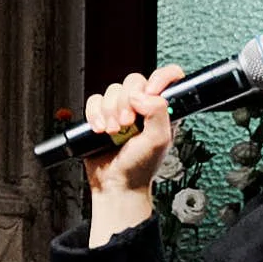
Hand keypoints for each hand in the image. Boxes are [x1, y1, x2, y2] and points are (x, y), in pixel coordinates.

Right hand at [81, 65, 184, 194]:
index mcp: (162, 109)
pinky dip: (94, 114)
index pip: (168, 77)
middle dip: (126, 103)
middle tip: (127, 124)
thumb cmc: (140, 167)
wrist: (116, 184)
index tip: (150, 93)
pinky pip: (94, 101)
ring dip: (109, 112)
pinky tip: (100, 130)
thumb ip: (158, 111)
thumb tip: (141, 94)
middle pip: (134, 81)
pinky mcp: (100, 115)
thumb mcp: (159, 139)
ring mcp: (120, 110)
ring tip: (113, 132)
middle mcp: (142, 106)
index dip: (159, 79)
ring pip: (112, 90)